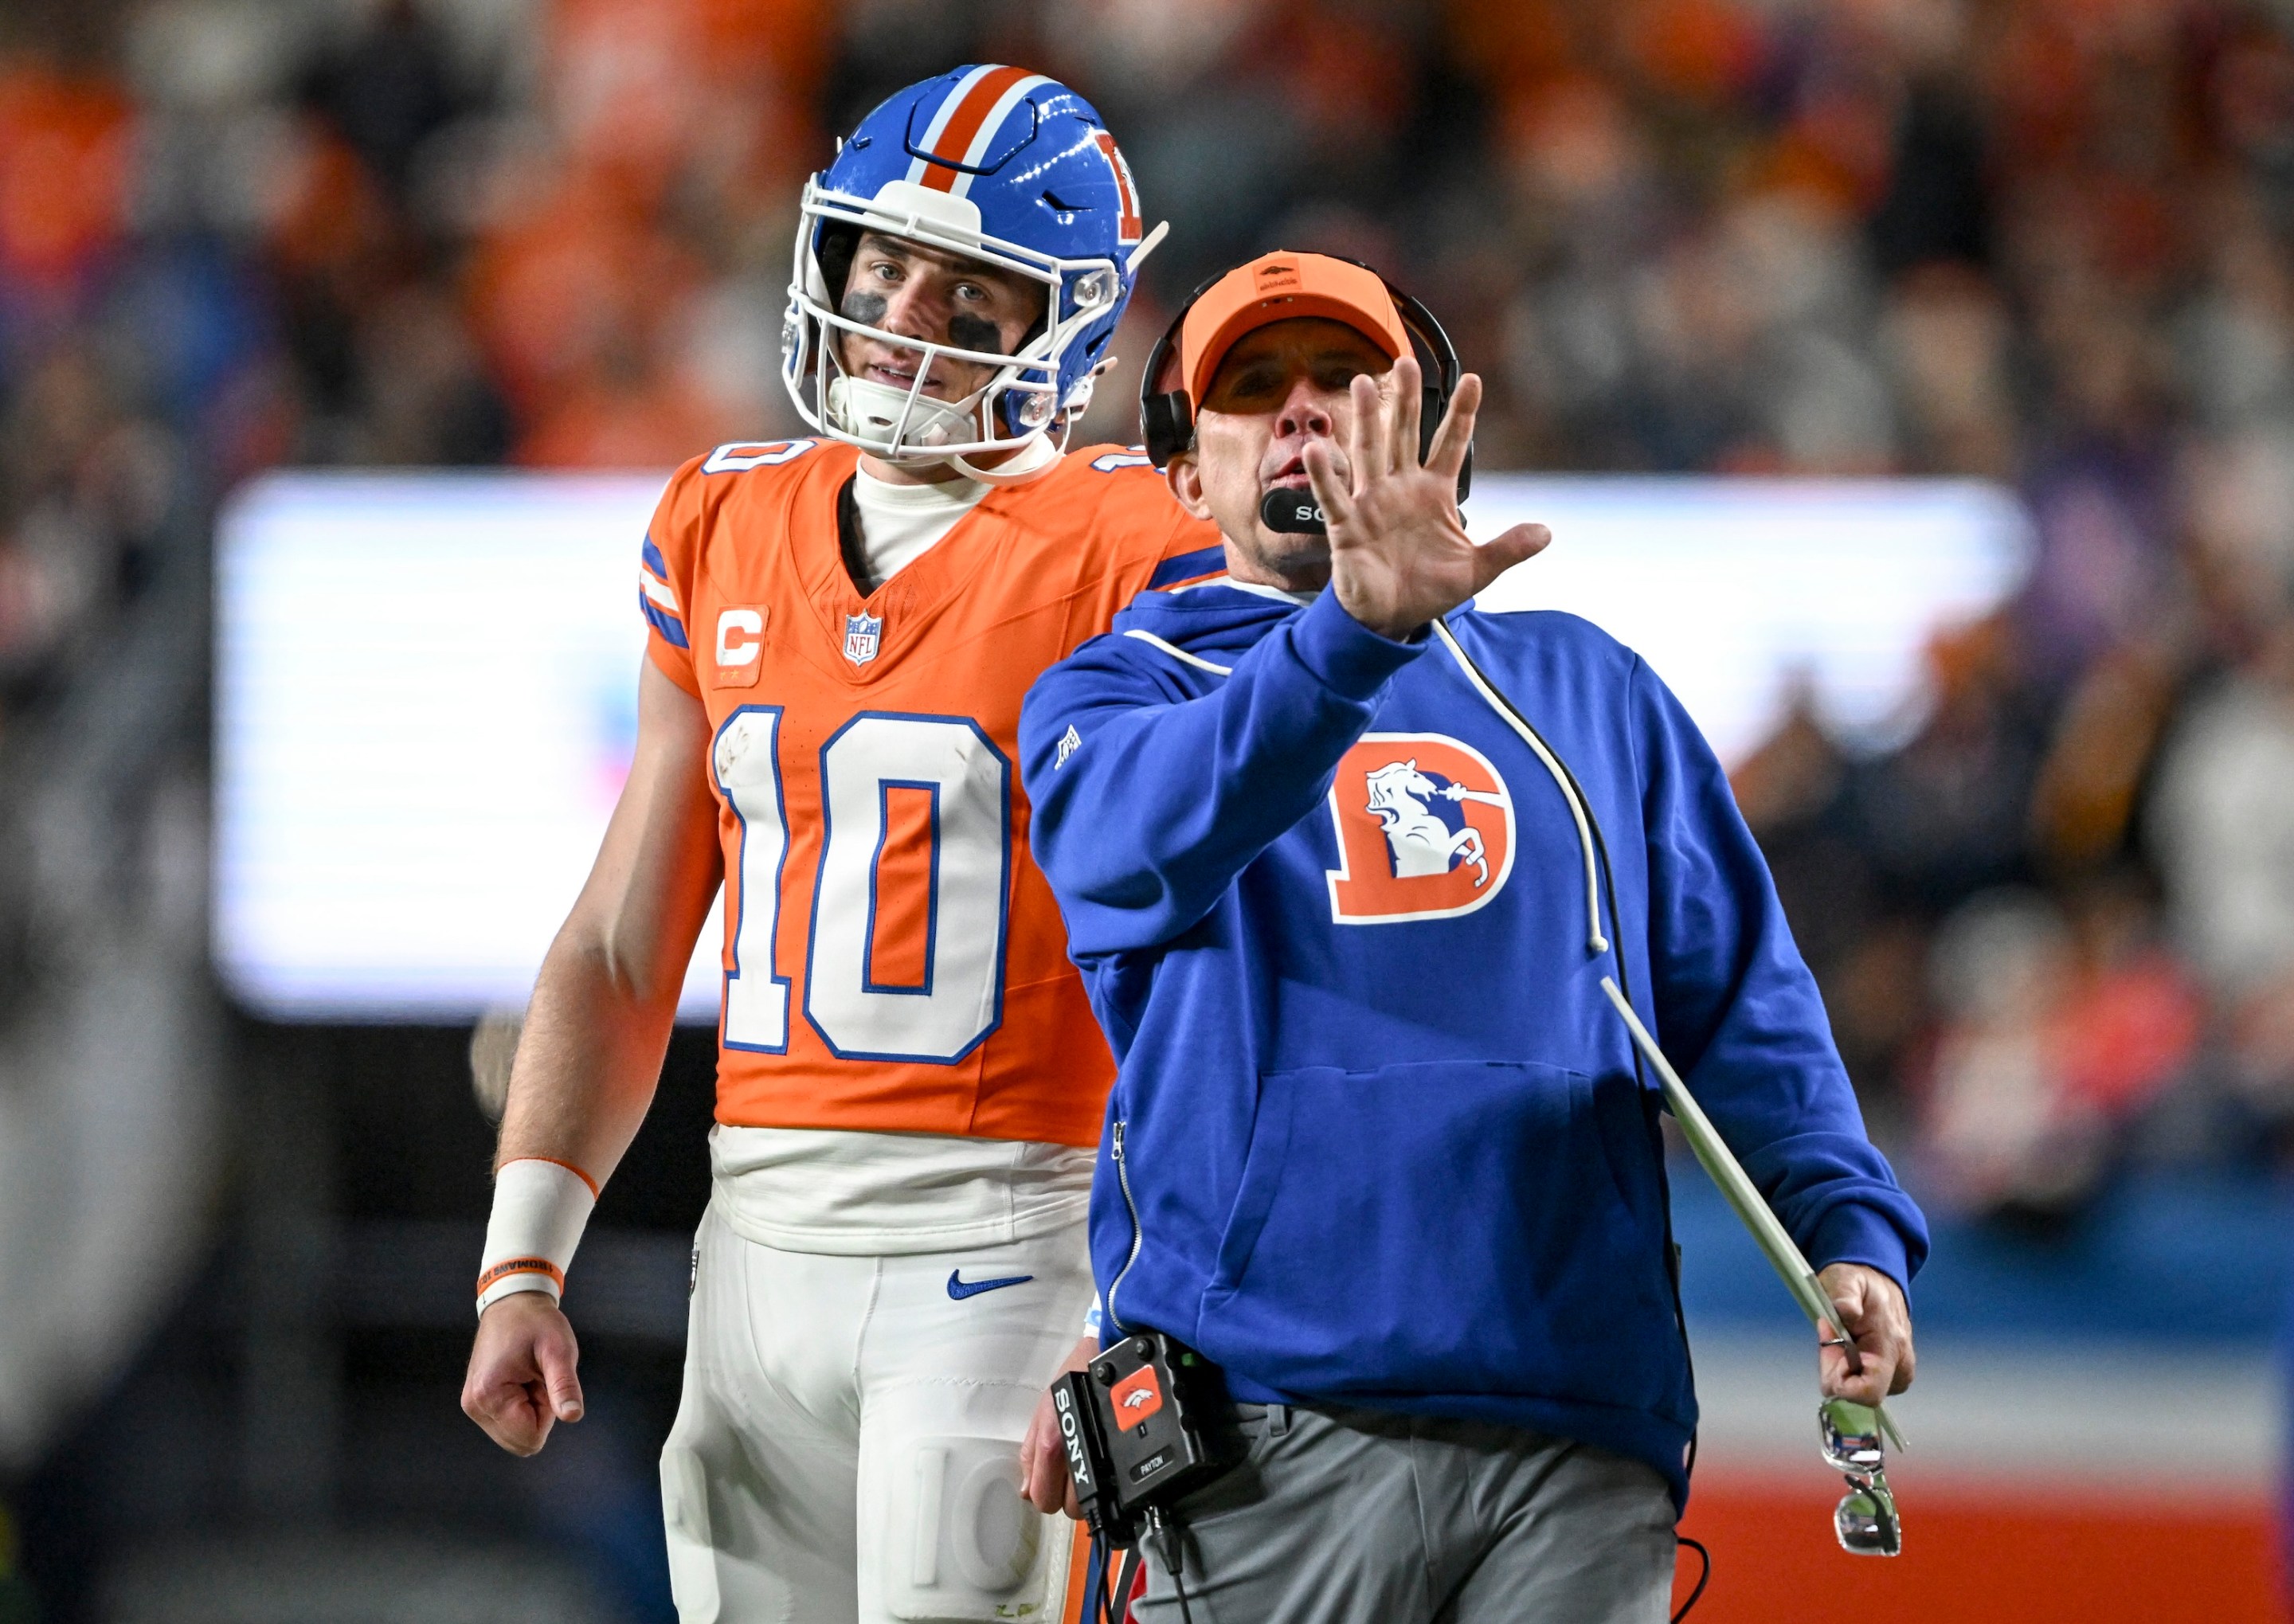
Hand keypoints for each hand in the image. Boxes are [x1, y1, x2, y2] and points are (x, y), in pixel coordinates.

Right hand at [462, 1291, 584, 1454]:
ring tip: (530, 1376)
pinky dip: (522, 1407)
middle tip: (538, 1378)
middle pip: (521, 1442)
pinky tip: (522, 1379)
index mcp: (489, 1395)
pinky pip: (508, 1424)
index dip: (548, 1413)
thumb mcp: (559, 1350)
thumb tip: (573, 1416)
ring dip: (531, 1411)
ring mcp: (473, 1406)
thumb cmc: (537, 1322)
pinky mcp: (477, 1403)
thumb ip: (564, 1385)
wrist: (512, 1302)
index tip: (545, 1381)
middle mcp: (474, 1407)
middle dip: (539, 1415)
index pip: (529, 1438)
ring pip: (515, 1435)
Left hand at [1019, 1334, 1099, 1517]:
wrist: (1110, 1351)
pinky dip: (1113, 1484)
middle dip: (1072, 1497)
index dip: (1048, 1495)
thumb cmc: (1074, 1375)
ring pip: (1094, 1502)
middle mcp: (1075, 1451)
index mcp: (1051, 1443)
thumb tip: (1026, 1491)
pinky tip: (1111, 1468)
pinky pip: (1117, 1487)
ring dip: (1093, 1493)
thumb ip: (1031, 1451)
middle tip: (1075, 1477)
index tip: (1055, 1485)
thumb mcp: (1045, 1408)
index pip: (1043, 1499)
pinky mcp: (1126, 1446)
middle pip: (1070, 1508)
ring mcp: (1102, 1451)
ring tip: (1094, 1470)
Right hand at [1303, 355, 1548, 641]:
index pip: (1450, 444)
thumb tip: (1546, 533)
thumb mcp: (1477, 570)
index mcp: (1434, 493)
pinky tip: (1317, 450)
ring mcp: (1372, 504)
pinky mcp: (1347, 528)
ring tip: (1364, 384)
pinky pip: (1334, 498)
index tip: (1472, 380)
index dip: (1461, 413)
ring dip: (1367, 419)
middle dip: (1406, 399)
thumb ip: (1508, 548)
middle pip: (1404, 435)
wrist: (1391, 620)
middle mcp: (1401, 489)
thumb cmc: (1428, 590)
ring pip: (1369, 453)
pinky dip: (1324, 476)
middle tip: (1404, 361)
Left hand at [1816, 1262, 1914, 1408]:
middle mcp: (1901, 1364)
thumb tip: (1847, 1311)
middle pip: (1862, 1395)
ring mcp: (1901, 1371)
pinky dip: (1851, 1371)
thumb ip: (1845, 1295)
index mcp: (1890, 1344)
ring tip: (1839, 1340)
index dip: (1841, 1383)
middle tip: (1831, 1340)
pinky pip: (1867, 1385)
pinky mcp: (1895, 1374)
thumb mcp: (1845, 1279)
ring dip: (1843, 1371)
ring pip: (1863, 1391)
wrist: (1879, 1281)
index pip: (1870, 1391)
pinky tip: (1847, 1349)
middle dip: (1838, 1373)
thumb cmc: (1858, 1281)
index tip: (1828, 1353)